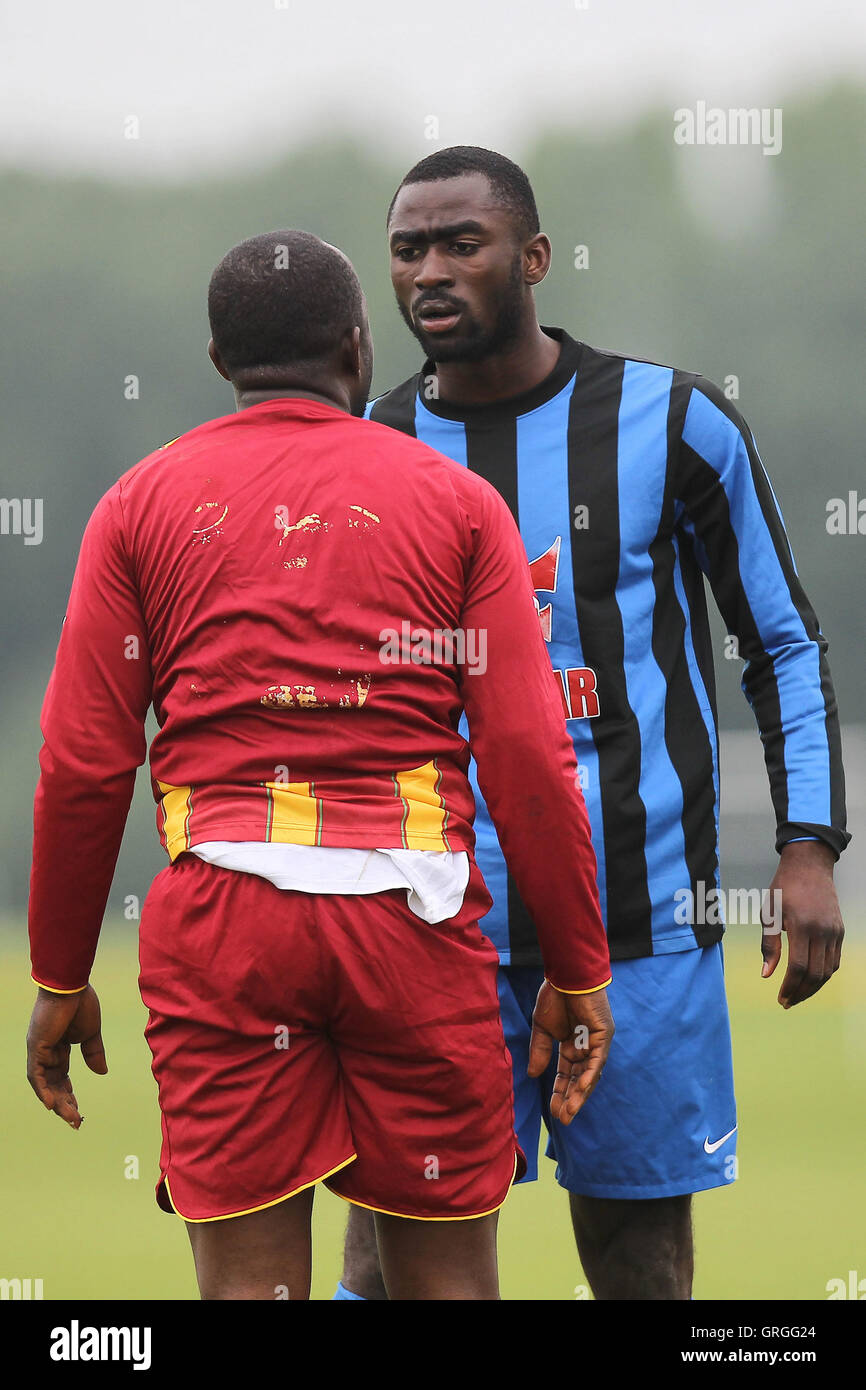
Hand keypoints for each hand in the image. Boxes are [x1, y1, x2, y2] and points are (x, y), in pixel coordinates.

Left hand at [26, 985, 106, 1127]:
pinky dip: (42, 1091)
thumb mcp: (90, 1033)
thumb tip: (101, 1073)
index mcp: (57, 1047)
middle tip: (76, 1122)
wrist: (71, 985)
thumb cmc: (81, 1003)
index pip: (60, 1077)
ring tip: (72, 1118)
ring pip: (44, 1084)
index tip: (79, 1110)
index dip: (69, 1094)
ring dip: (57, 1102)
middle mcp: (44, 1052)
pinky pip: (35, 1075)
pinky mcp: (36, 1047)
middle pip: (52, 1085)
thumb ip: (93, 1053)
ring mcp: (38, 1050)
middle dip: (64, 1104)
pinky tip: (51, 1105)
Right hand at [527, 980, 613, 1124]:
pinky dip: (590, 1074)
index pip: (567, 1075)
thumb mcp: (542, 1028)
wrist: (566, 974)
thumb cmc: (554, 996)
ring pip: (590, 1074)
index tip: (553, 1112)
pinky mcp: (604, 1034)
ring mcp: (597, 1042)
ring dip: (581, 1093)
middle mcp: (586, 1047)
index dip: (560, 1093)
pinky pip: (598, 1059)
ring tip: (570, 1111)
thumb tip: (534, 1075)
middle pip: (579, 1079)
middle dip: (570, 1099)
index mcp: (572, 1045)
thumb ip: (540, 1051)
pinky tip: (582, 1089)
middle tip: (563, 1119)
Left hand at [761, 841, 843, 1007]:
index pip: (798, 967)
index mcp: (802, 925)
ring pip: (828, 971)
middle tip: (787, 1002)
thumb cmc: (784, 888)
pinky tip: (810, 979)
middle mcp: (822, 931)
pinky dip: (823, 974)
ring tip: (797, 995)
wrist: (809, 866)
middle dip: (801, 993)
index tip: (780, 998)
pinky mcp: (839, 931)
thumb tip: (766, 974)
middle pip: (815, 973)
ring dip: (813, 987)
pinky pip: (834, 961)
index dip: (789, 986)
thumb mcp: (769, 913)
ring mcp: (834, 932)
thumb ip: (768, 945)